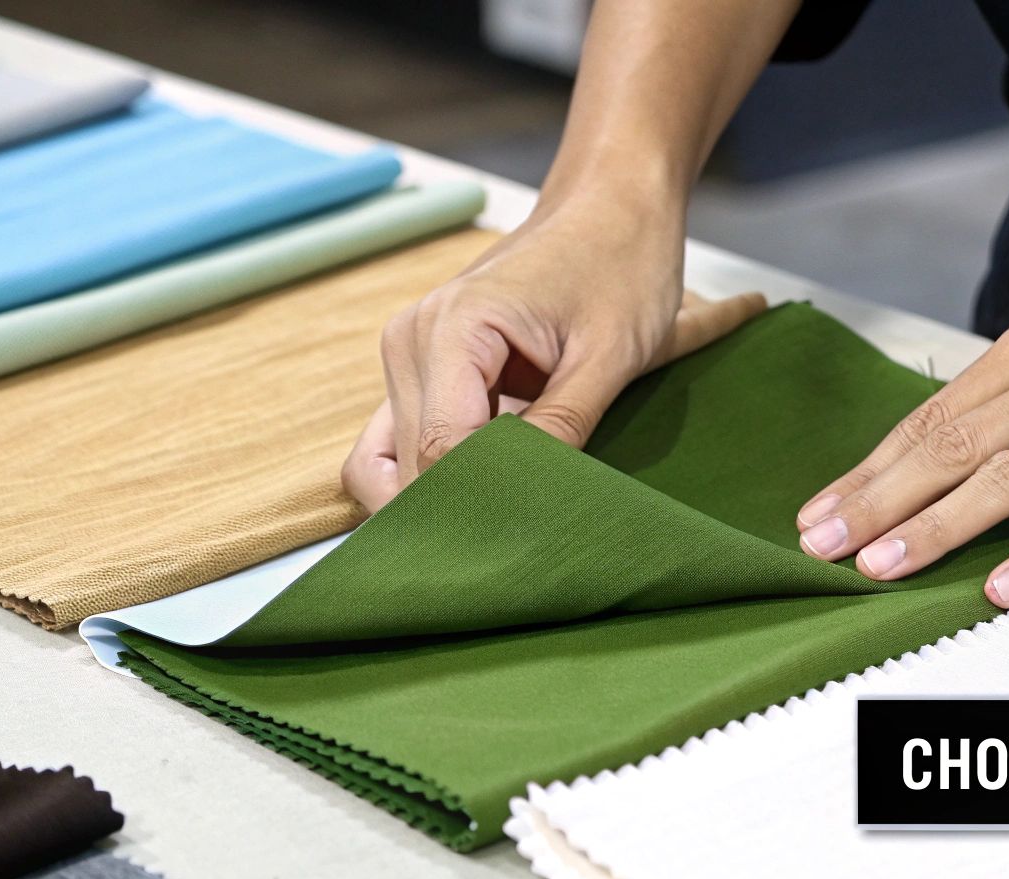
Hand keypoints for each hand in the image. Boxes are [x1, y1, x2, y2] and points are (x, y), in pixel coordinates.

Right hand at [342, 193, 764, 512]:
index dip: (478, 506)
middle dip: (456, 512)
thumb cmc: (621, 264)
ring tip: (503, 523)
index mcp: (454, 329)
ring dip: (434, 500)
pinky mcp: (420, 369)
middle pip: (406, 467)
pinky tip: (484, 493)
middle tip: (522, 543)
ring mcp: (407, 354)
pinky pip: (398, 442)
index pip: (439, 452)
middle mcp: (411, 340)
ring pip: (387, 464)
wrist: (610, 206)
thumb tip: (529, 503)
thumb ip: (564, 429)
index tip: (526, 538)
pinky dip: (428, 478)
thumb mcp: (612, 354)